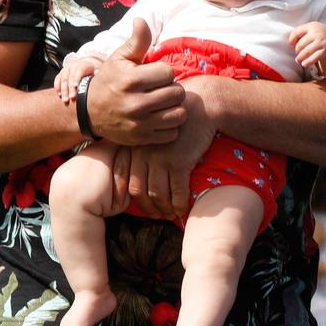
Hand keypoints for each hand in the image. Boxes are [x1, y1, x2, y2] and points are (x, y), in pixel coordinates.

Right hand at [55, 54, 100, 101]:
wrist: (80, 65)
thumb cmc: (89, 71)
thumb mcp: (93, 71)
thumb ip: (95, 73)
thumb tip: (97, 73)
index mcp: (80, 66)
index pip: (77, 73)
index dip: (76, 79)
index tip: (75, 87)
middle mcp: (71, 67)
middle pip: (69, 78)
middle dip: (69, 89)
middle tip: (71, 98)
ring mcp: (64, 70)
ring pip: (62, 81)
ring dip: (63, 91)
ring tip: (65, 100)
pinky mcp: (59, 74)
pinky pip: (57, 81)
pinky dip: (58, 88)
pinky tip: (60, 96)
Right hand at [91, 24, 182, 142]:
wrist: (89, 112)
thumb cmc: (109, 81)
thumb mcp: (119, 59)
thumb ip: (136, 42)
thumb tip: (141, 20)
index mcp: (131, 80)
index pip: (169, 73)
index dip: (164, 73)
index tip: (154, 76)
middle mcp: (135, 103)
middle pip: (177, 93)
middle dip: (171, 89)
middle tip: (160, 90)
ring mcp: (139, 124)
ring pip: (179, 114)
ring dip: (174, 108)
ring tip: (163, 104)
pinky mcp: (142, 139)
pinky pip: (173, 132)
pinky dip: (170, 126)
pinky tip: (159, 118)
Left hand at [118, 95, 214, 217]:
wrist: (200, 110)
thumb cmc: (179, 123)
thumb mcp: (154, 134)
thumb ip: (143, 151)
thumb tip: (142, 176)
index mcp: (134, 148)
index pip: (125, 179)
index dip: (130, 196)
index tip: (141, 205)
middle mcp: (142, 155)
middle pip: (138, 190)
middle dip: (147, 208)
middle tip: (157, 216)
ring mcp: (159, 159)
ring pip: (157, 194)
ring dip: (164, 209)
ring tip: (170, 215)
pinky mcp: (178, 162)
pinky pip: (177, 191)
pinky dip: (179, 204)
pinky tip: (183, 209)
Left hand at [291, 22, 325, 79]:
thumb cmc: (318, 34)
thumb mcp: (311, 28)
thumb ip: (300, 32)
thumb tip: (291, 43)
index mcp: (311, 26)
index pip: (296, 33)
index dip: (291, 40)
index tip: (291, 44)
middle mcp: (317, 33)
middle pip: (300, 44)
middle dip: (297, 50)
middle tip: (298, 53)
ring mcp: (321, 42)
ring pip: (306, 52)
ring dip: (300, 58)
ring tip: (298, 60)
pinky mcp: (325, 51)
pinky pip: (314, 58)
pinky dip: (308, 62)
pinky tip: (304, 64)